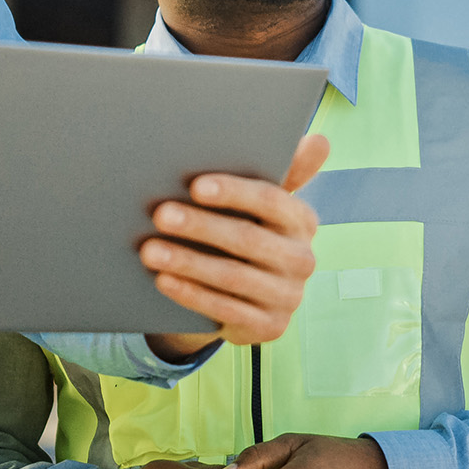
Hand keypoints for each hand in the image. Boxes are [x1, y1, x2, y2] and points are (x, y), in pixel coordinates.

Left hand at [144, 132, 327, 352]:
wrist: (244, 291)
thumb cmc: (245, 228)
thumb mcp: (259, 203)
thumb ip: (281, 170)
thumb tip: (320, 141)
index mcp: (302, 220)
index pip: (270, 201)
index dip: (233, 192)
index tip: (195, 186)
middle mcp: (302, 259)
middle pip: (248, 238)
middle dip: (200, 226)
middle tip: (159, 215)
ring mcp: (289, 296)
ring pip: (233, 276)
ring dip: (188, 262)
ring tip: (149, 249)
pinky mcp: (270, 327)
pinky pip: (226, 311)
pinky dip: (191, 294)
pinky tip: (163, 280)